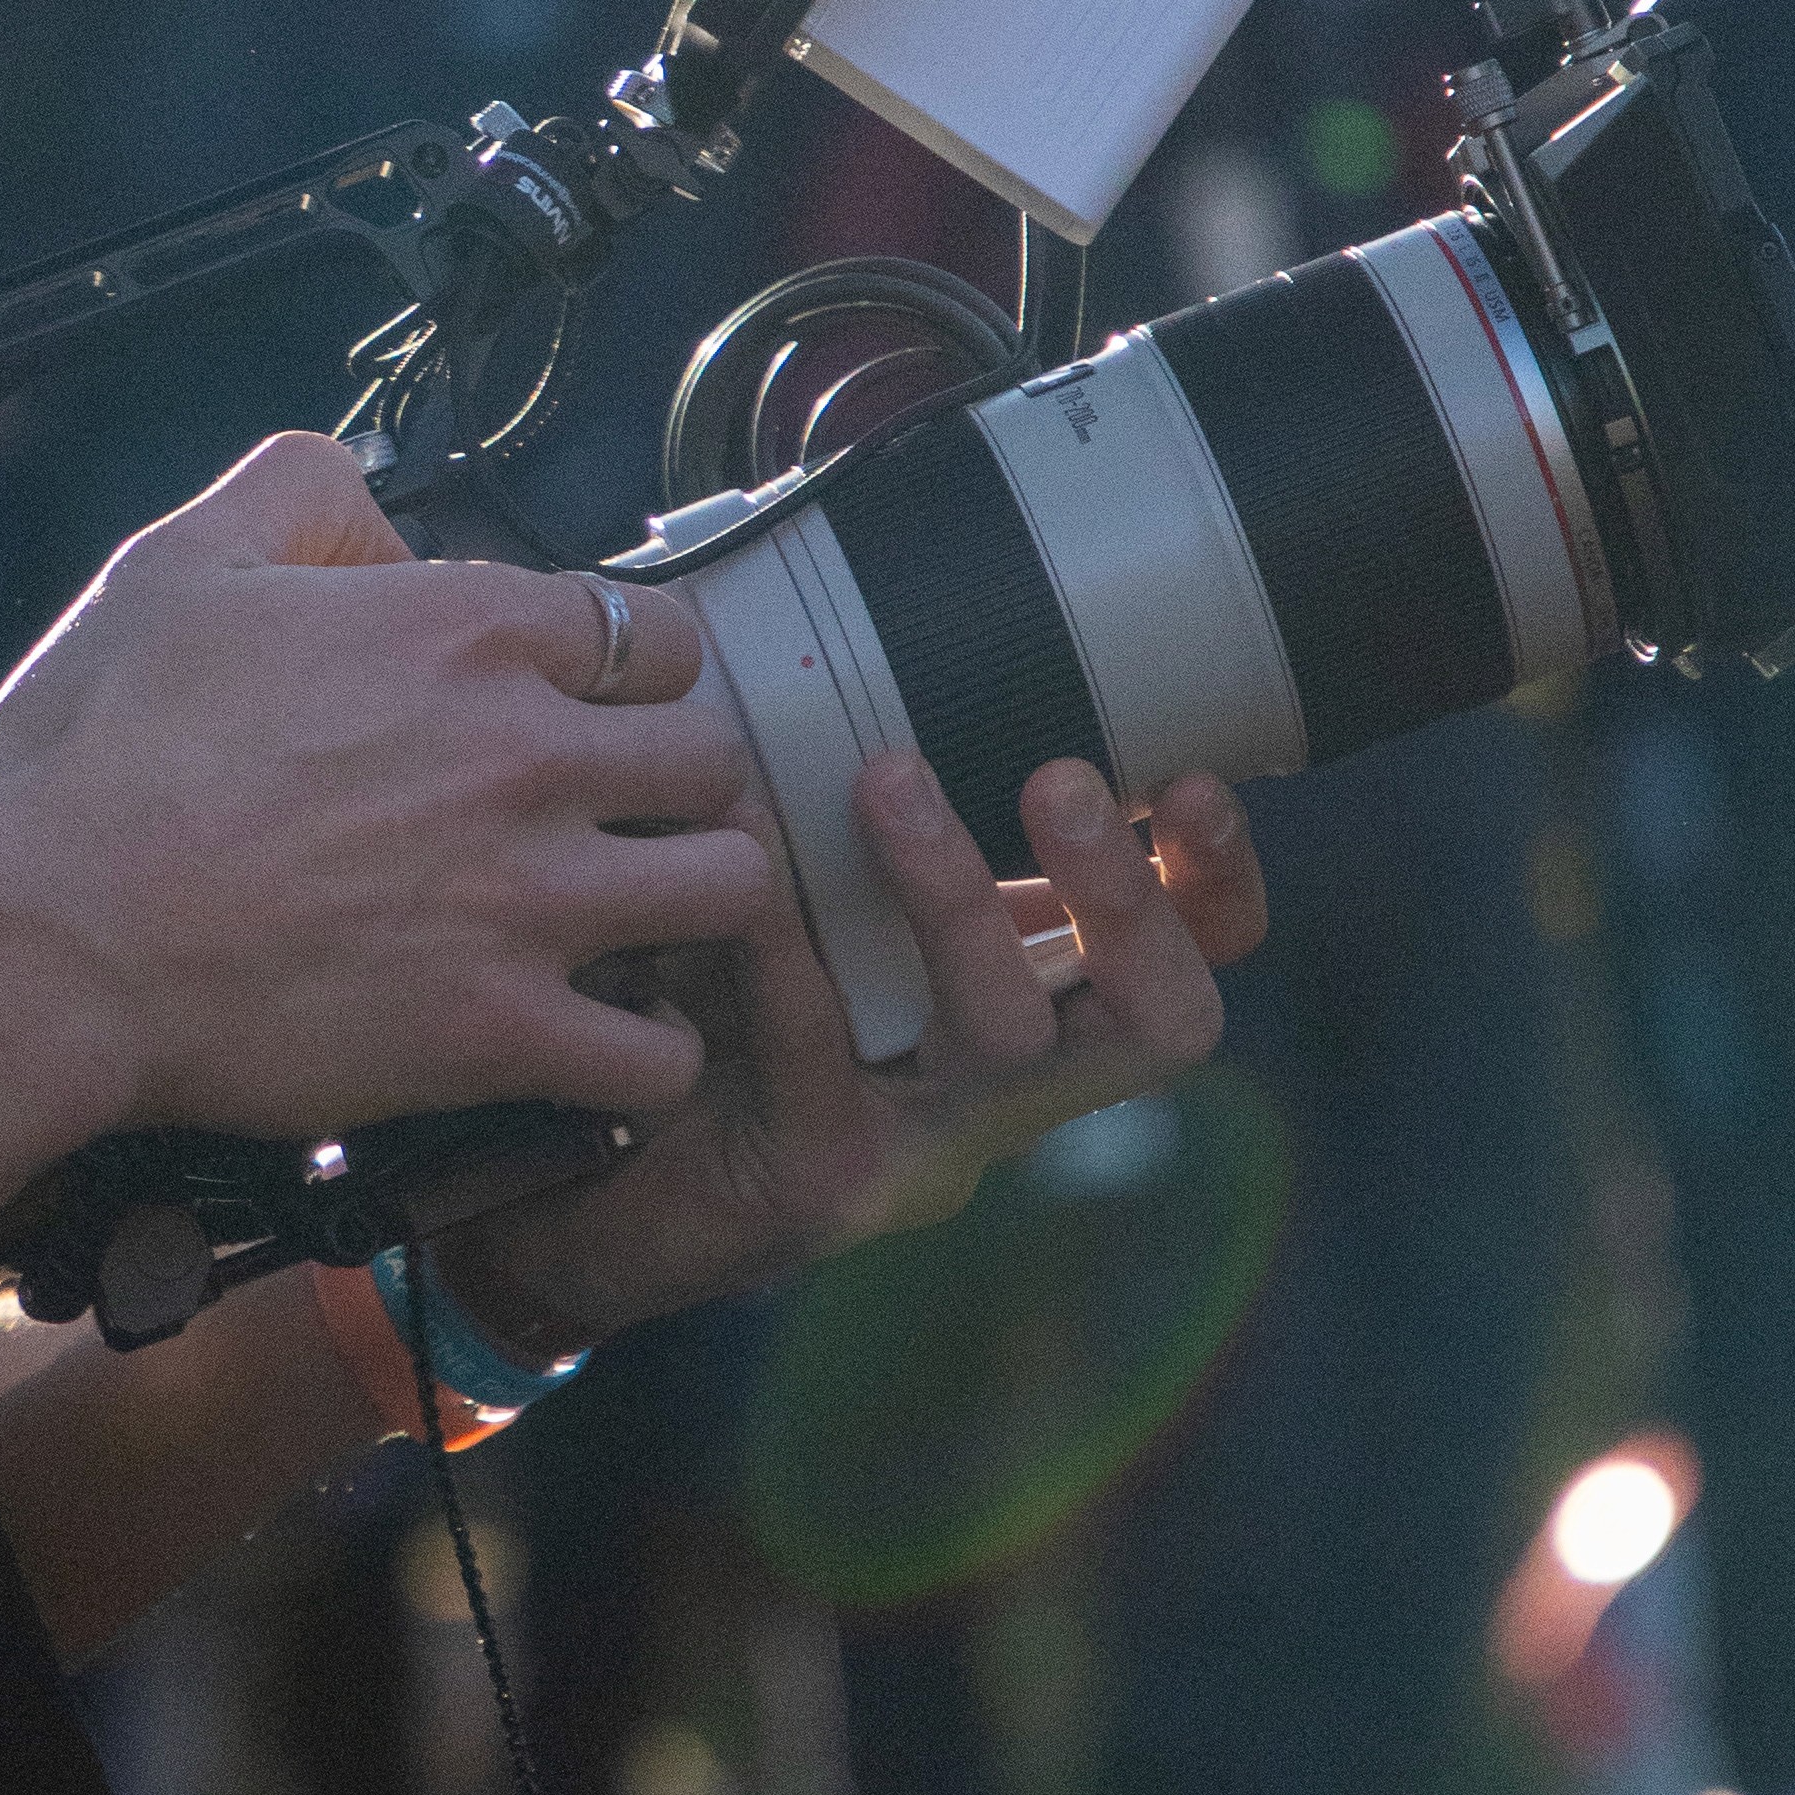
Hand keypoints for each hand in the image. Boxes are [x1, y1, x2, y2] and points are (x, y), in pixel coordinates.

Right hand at [0, 434, 776, 1145]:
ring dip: (691, 907)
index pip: (655, 633)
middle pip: (710, 756)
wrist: (37, 938)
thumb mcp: (177, 562)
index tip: (588, 712)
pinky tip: (598, 1042)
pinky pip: (658, 1057)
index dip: (627, 674)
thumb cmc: (92, 759)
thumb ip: (295, 493)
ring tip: (633, 927)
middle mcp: (523, 755)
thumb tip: (372, 506)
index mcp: (464, 630)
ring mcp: (524, 899)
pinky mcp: (497, 1032)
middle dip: (675, 786)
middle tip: (618, 821)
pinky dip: (646, 1057)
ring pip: (729, 891)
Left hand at [431, 747, 1264, 1361]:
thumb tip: (855, 608)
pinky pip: (826, 1048)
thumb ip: (856, 805)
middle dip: (1127, 893)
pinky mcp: (821, 1184)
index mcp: (1023, 1015)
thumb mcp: (801, 899)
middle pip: (1158, 1023)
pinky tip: (738, 872)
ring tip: (889, 780)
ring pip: (1006, 1040)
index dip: (1217, 882)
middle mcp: (1003, 1097)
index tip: (1193, 778)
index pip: (1186, 965)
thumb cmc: (695, 1007)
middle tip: (1067, 779)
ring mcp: (921, 1152)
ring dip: (955, 896)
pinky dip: (786, 944)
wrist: (576, 1186)